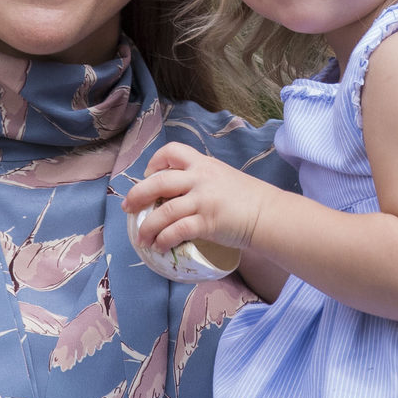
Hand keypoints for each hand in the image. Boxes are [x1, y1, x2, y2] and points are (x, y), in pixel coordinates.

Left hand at [123, 143, 273, 253]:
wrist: (269, 214)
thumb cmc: (249, 198)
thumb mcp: (222, 177)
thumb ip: (201, 180)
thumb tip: (177, 194)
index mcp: (203, 164)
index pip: (172, 152)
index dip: (154, 162)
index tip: (147, 176)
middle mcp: (200, 178)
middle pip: (158, 182)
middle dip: (137, 195)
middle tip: (128, 207)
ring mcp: (203, 200)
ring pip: (163, 211)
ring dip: (147, 226)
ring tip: (141, 238)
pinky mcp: (207, 222)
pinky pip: (176, 230)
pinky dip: (163, 239)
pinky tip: (159, 246)